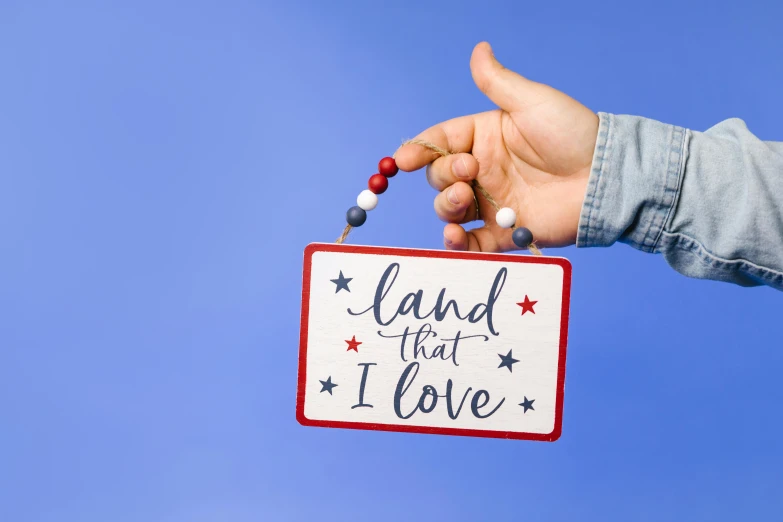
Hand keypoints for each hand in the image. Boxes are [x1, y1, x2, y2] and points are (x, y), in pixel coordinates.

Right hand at [395, 42, 598, 250]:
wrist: (605, 178)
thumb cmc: (573, 134)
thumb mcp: (532, 102)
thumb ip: (498, 82)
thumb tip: (479, 48)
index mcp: (484, 138)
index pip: (441, 142)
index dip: (420, 150)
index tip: (404, 160)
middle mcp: (483, 172)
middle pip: (440, 177)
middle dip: (442, 177)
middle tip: (467, 173)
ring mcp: (492, 203)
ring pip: (449, 209)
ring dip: (445, 206)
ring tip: (464, 199)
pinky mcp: (504, 233)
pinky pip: (472, 244)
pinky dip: (457, 244)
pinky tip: (455, 236)